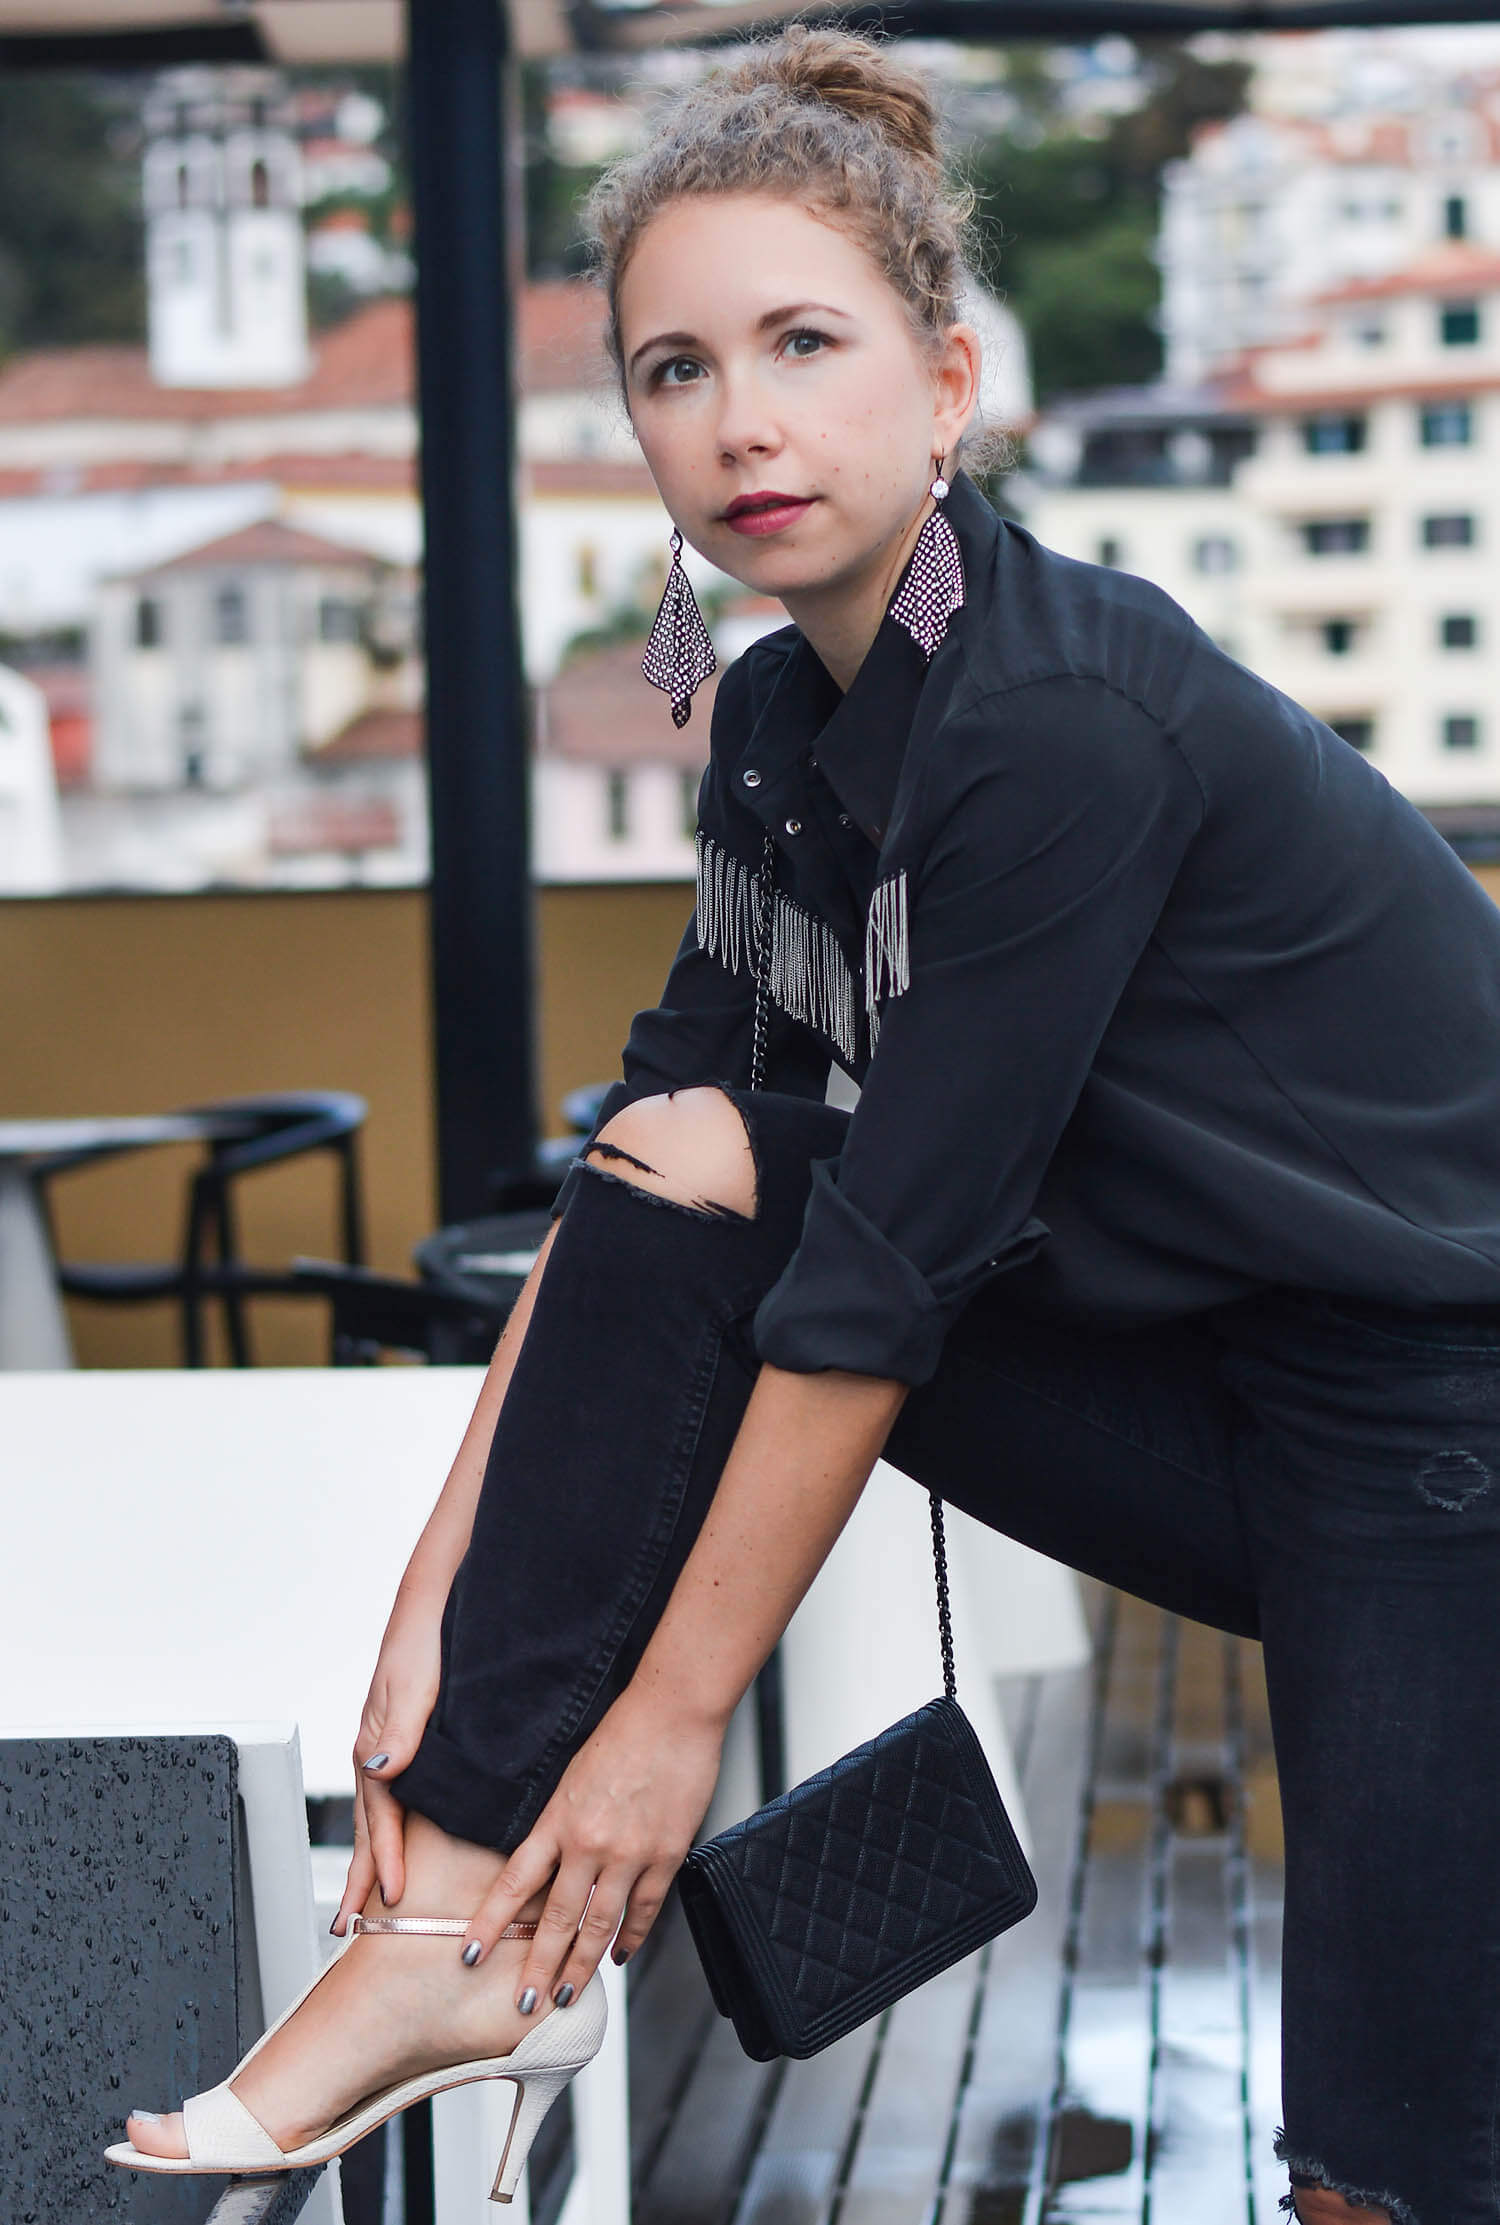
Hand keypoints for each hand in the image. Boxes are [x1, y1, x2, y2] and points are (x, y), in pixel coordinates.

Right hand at [332, 1584, 444, 1932]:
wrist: (436, 1596)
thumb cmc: (424, 1634)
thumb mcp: (414, 1681)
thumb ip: (398, 1727)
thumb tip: (379, 1771)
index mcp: (377, 1743)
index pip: (381, 1816)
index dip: (386, 1859)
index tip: (394, 1899)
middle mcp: (382, 1749)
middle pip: (373, 1825)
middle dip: (365, 1876)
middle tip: (353, 1928)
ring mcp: (395, 1745)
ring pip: (386, 1814)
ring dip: (379, 1856)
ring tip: (374, 1901)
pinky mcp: (414, 1736)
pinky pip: (404, 1794)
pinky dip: (399, 1826)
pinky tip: (408, 1841)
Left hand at [458, 1686, 725, 2004]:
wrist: (673, 1711)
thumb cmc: (622, 1731)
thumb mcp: (572, 1775)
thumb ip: (559, 1821)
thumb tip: (546, 1861)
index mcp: (558, 1819)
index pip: (514, 1883)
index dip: (489, 1924)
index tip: (468, 1956)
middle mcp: (588, 1842)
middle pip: (557, 1919)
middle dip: (538, 1968)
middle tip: (523, 2005)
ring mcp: (630, 1853)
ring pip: (599, 1925)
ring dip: (581, 1966)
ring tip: (566, 1995)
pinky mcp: (666, 1854)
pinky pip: (645, 1908)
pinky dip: (632, 1936)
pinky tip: (620, 1954)